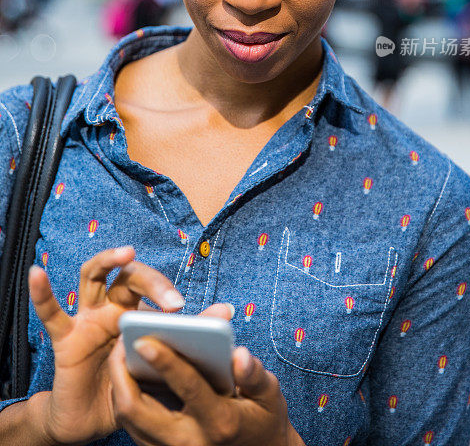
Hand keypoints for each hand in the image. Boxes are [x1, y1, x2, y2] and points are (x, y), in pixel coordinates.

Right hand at [28, 247, 229, 445]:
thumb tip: (226, 312)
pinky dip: (42, 292)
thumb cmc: (131, 386)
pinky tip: (37, 272)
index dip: (174, 295)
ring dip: (108, 261)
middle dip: (153, 282)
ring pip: (93, 277)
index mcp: (139, 311)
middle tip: (174, 303)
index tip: (195, 313)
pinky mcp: (66, 337)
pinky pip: (51, 312)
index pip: (157, 288)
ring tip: (126, 254)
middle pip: (129, 276)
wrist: (92, 421)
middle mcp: (113, 307)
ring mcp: (88, 318)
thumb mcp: (163, 364)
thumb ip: (189, 338)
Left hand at [108, 332, 302, 445]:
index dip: (165, 362)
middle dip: (121, 373)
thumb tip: (240, 355)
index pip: (187, 387)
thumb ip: (254, 375)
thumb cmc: (262, 419)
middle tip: (121, 340)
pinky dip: (125, 398)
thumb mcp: (269, 396)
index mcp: (219, 422)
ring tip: (121, 351)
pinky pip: (132, 426)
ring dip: (119, 384)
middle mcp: (189, 442)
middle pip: (137, 410)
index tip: (145, 339)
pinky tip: (128, 373)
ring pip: (128, 420)